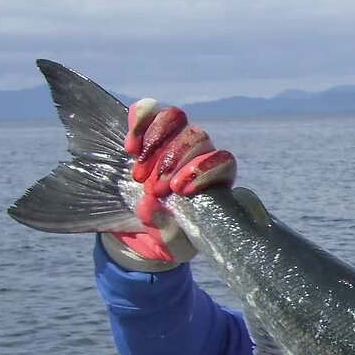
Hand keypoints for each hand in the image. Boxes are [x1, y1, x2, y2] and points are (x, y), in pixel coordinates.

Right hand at [101, 99, 236, 270]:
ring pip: (177, 119)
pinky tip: (130, 148)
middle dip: (173, 162)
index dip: (204, 170)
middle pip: (199, 138)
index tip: (178, 191)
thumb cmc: (170, 237)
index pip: (224, 162)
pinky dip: (139, 122)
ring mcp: (173, 139)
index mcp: (214, 181)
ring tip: (137, 174)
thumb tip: (149, 206)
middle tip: (152, 189)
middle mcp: (198, 154)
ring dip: (157, 142)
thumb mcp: (173, 245)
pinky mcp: (147, 130)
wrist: (141, 229)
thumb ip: (168, 232)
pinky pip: (149, 110)